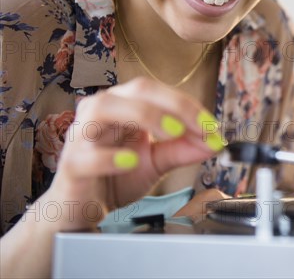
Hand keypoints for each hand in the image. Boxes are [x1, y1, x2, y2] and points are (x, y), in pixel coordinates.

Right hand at [46, 77, 224, 230]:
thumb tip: (215, 143)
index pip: (158, 91)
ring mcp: (81, 135)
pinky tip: (132, 162)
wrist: (83, 208)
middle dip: (175, 106)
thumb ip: (182, 150)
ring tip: (172, 134)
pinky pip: (87, 155)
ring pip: (105, 109)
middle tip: (200, 128)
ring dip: (145, 117)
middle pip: (138, 90)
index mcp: (123, 104)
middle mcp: (100, 110)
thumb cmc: (115, 177)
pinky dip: (111, 157)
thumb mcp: (156, 161)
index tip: (212, 127)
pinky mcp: (71, 165)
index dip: (188, 106)